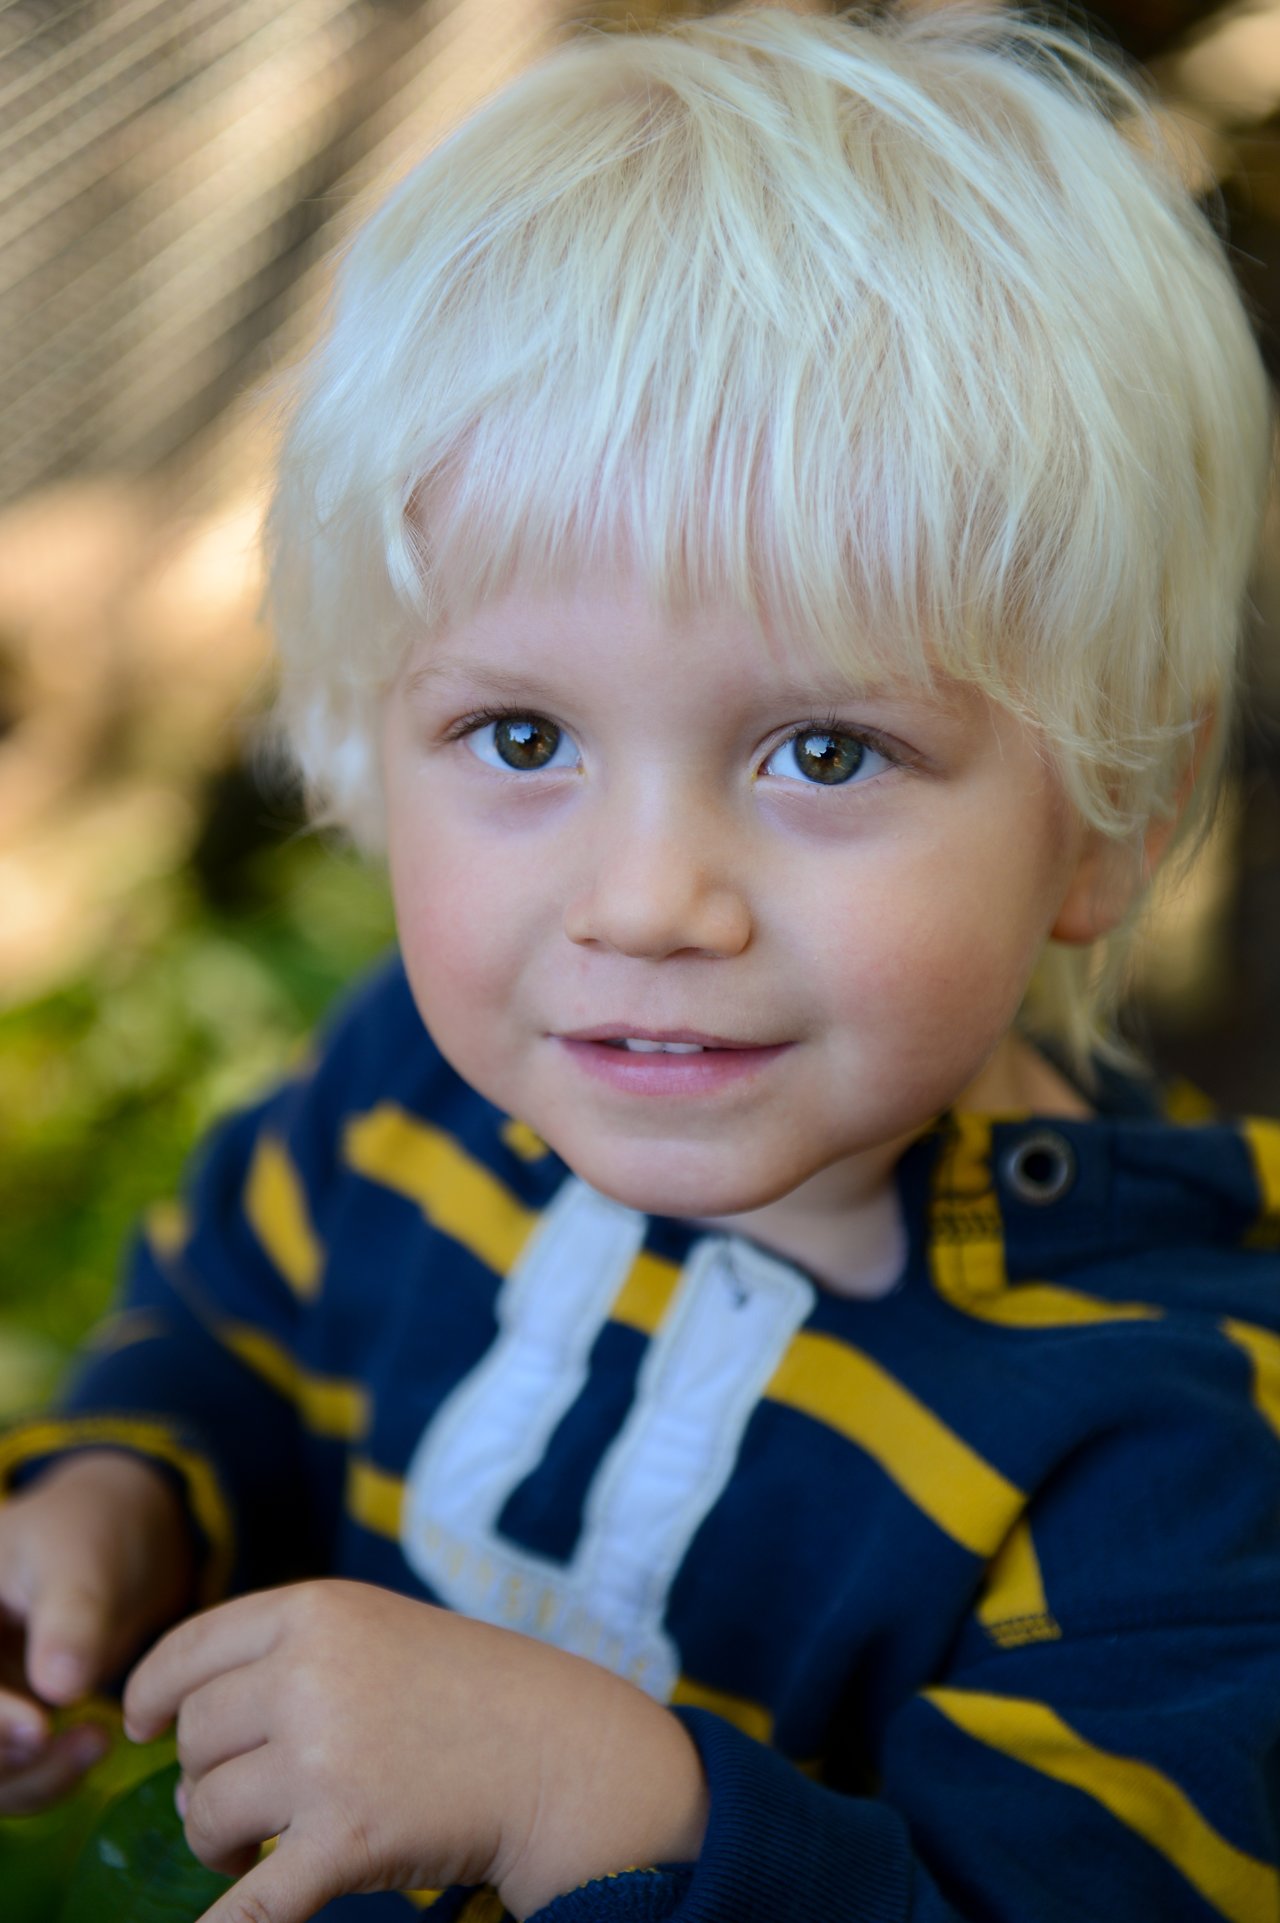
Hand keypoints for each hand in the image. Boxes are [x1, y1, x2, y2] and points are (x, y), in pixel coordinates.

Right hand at [0, 1449, 195, 1811]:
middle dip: (6, 1756)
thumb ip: (71, 1618)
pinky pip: (8, 1779)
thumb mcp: (81, 1558)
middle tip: (83, 1740)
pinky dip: (44, 1778)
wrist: (119, 1545)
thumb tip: (60, 1689)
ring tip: (98, 1741)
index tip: (39, 1729)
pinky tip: (92, 1746)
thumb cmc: (89, 1533)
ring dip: (31, 1778)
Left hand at [124, 1579, 708, 1921]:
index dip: (150, 1692)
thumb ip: (290, 1650)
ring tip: (260, 1844)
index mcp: (316, 1611)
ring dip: (217, 1841)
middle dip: (203, 1776)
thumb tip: (178, 1706)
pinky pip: (246, 1904)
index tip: (140, 1723)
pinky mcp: (346, 1840)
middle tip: (244, 1801)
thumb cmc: (470, 1690)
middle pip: (193, 1739)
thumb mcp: (377, 1629)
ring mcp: (326, 1757)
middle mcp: (310, 1674)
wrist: (563, 1751)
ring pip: (204, 1813)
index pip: (187, 1651)